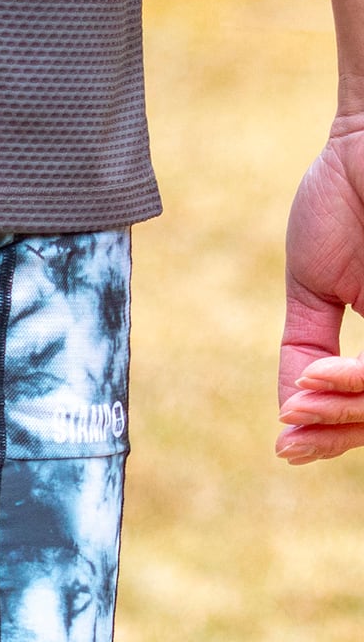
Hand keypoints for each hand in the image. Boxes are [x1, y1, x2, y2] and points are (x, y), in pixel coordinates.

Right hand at [277, 103, 363, 462]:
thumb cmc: (344, 196)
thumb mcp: (313, 287)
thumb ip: (303, 350)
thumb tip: (288, 415)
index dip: (333, 432)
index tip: (285, 445)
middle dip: (335, 429)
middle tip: (288, 433)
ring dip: (343, 410)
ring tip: (299, 399)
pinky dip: (359, 380)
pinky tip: (322, 377)